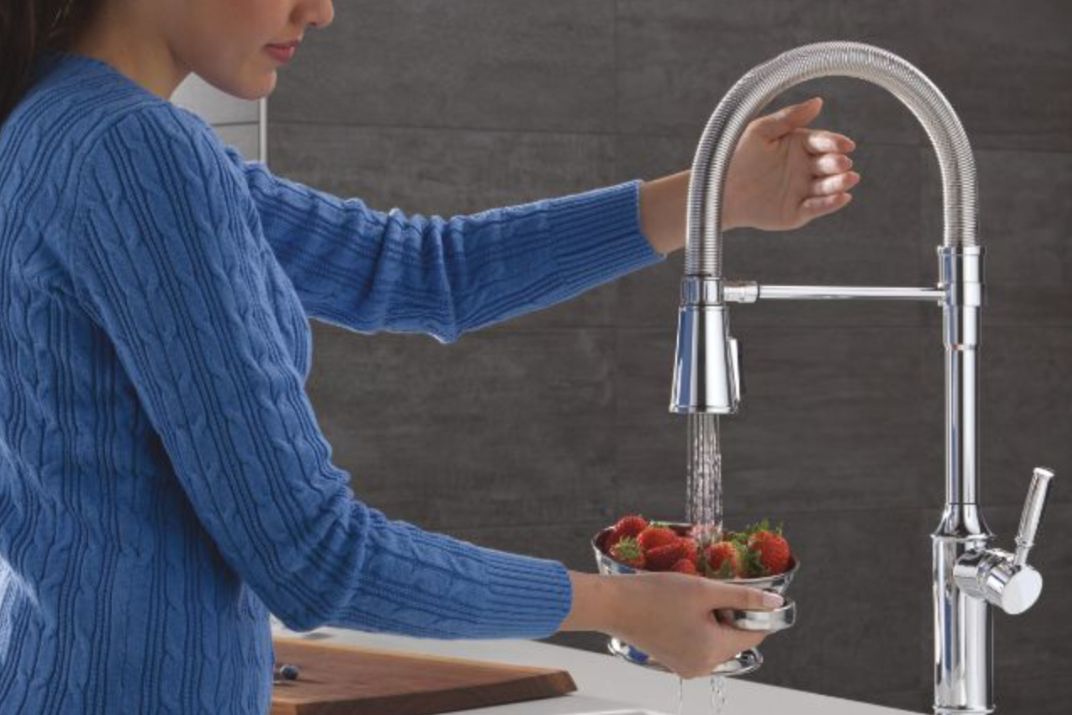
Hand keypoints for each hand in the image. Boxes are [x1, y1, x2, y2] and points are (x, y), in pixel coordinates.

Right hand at [559, 571, 781, 678]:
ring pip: (717, 640)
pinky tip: (681, 610)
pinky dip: (698, 627)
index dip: (755, 611)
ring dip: (713, 619)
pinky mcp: (673, 661)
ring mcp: (686, 667)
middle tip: (708, 592)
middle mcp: (703, 667)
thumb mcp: (704, 590)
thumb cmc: (655, 595)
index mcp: (714, 651)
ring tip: (692, 599)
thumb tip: (776, 603)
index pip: (754, 634)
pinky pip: (699, 644)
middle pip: (735, 639)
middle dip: (730, 614)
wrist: (613, 604)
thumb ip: (743, 598)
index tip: (742, 591)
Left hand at [723, 96, 858, 230]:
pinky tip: (842, 197)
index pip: (822, 142)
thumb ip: (789, 118)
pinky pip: (816, 207)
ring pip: (826, 186)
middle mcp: (803, 168)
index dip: (834, 142)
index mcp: (798, 146)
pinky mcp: (796, 212)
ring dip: (839, 183)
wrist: (717, 189)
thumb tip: (818, 102)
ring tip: (849, 178)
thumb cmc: (734, 156)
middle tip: (842, 162)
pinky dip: (830, 204)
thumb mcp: (761, 131)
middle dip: (837, 163)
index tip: (845, 144)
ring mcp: (801, 191)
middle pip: (827, 164)